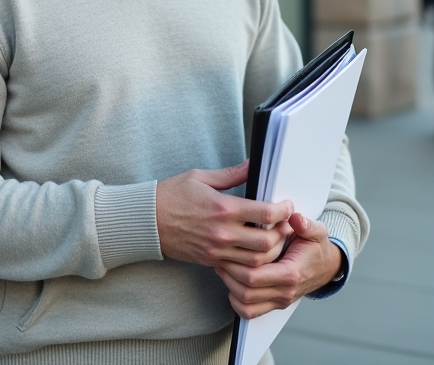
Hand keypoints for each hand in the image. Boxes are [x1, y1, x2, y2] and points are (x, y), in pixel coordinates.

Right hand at [156, 161, 293, 268]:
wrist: (147, 221)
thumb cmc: (171, 195)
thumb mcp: (200, 177)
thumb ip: (232, 174)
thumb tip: (253, 164)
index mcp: (222, 208)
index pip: (265, 213)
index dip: (283, 210)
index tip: (286, 205)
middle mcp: (222, 232)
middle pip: (266, 242)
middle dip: (282, 234)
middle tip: (285, 225)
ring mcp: (217, 250)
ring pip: (256, 261)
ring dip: (271, 252)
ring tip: (274, 239)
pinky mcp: (211, 260)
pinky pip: (239, 268)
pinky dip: (253, 263)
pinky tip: (256, 252)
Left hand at [214, 213, 342, 319]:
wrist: (326, 267)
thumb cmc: (316, 248)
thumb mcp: (315, 231)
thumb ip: (306, 225)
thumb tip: (295, 218)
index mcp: (291, 273)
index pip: (256, 276)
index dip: (236, 264)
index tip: (227, 249)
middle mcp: (285, 291)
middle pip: (246, 291)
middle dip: (229, 275)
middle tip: (219, 257)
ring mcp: (280, 300)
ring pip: (246, 304)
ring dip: (230, 287)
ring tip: (223, 267)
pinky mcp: (275, 304)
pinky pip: (250, 312)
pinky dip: (237, 302)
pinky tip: (232, 284)